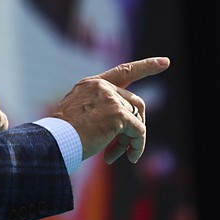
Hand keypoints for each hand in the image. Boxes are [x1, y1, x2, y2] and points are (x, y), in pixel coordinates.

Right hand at [51, 57, 169, 163]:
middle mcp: (101, 86)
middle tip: (125, 148)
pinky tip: (130, 157)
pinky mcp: (117, 113)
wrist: (53, 140)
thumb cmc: (62, 135)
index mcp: (90, 84)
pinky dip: (137, 146)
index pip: (123, 71)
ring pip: (137, 118)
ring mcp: (110, 98)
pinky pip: (139, 131)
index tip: (165, 62)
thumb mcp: (80, 116)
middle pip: (134, 103)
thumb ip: (103, 112)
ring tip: (122, 155)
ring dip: (133, 139)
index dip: (146, 66)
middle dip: (134, 125)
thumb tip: (133, 127)